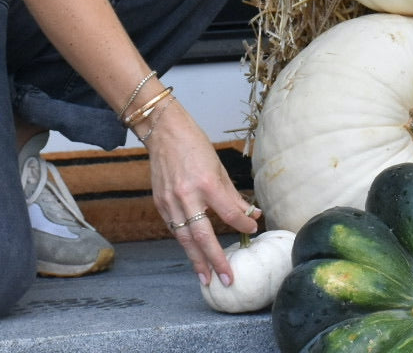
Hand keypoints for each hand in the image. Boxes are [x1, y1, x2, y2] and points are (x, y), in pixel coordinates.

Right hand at [146, 105, 260, 286]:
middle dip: (215, 260)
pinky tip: (194, 255)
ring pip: (185, 239)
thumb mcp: (219, 168)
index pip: (228, 213)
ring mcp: (170, 202)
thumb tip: (251, 215)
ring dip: (196, 261)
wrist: (164, 133)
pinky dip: (185, 243)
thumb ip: (233, 196)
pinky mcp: (160, 204)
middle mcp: (186, 196)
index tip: (252, 231)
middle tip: (226, 279)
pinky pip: (175, 229)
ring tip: (207, 278)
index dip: (242, 225)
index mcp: (205, 183)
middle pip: (202, 236)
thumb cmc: (195, 146)